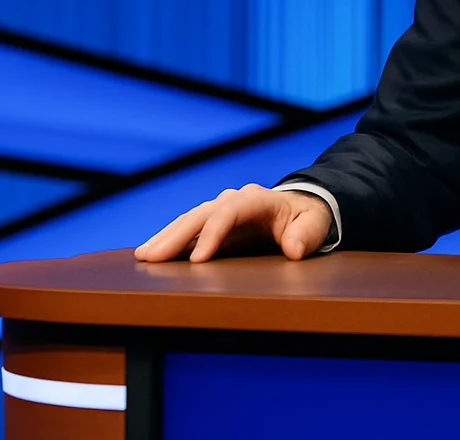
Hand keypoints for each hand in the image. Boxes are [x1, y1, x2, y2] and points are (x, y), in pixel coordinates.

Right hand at [134, 184, 332, 262]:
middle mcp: (233, 200)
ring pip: (189, 220)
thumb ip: (307, 235)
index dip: (212, 234)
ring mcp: (221, 210)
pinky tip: (150, 253)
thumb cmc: (308, 218)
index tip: (197, 260)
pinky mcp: (213, 223)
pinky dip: (169, 240)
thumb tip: (294, 249)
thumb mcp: (316, 225)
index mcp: (257, 199)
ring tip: (143, 256)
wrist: (300, 209)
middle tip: (151, 257)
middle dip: (175, 236)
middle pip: (201, 215)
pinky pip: (188, 230)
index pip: (229, 212)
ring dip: (165, 238)